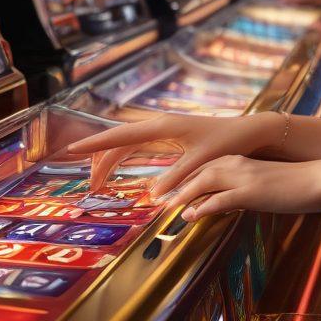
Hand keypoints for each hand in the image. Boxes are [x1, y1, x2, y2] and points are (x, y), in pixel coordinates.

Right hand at [67, 112, 280, 193]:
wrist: (248, 132)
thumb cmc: (228, 143)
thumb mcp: (203, 162)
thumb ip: (178, 178)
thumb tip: (153, 196)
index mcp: (164, 127)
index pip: (121, 136)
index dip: (95, 144)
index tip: (72, 150)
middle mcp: (159, 125)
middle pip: (118, 141)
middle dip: (99, 160)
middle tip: (89, 186)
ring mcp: (163, 130)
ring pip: (126, 144)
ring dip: (110, 161)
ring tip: (98, 184)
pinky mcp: (169, 137)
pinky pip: (138, 146)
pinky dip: (124, 158)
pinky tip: (116, 170)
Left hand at [167, 155, 320, 220]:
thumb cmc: (299, 184)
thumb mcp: (268, 186)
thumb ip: (247, 191)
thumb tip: (233, 202)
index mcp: (243, 161)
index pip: (207, 166)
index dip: (187, 178)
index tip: (171, 190)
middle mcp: (239, 164)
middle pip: (199, 171)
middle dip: (178, 185)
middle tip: (158, 200)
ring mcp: (245, 177)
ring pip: (204, 181)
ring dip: (183, 195)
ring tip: (167, 209)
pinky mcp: (251, 192)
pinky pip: (220, 199)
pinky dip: (202, 207)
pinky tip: (190, 217)